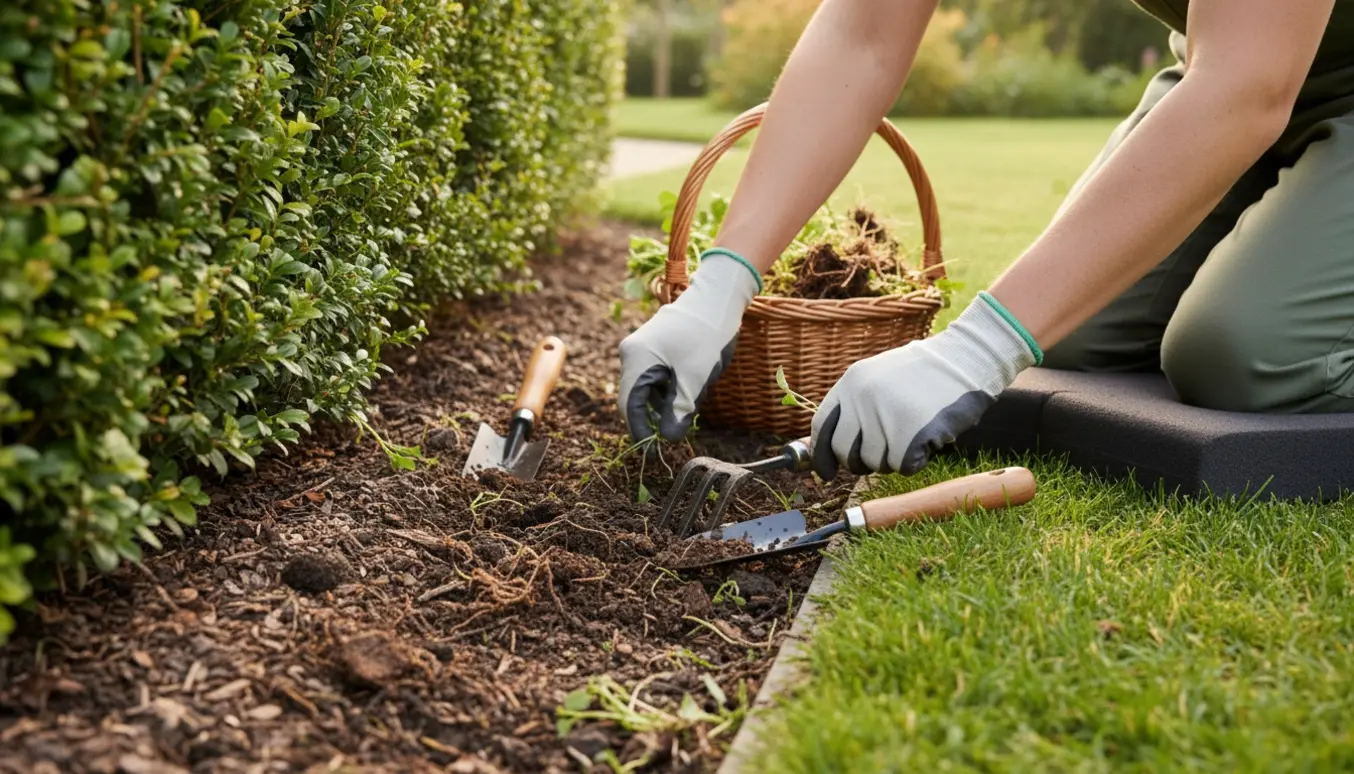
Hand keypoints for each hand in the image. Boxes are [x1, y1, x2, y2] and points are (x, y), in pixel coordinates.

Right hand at [618, 250, 761, 440]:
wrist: (717, 298)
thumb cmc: (707, 335)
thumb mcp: (695, 378)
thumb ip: (679, 411)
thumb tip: (669, 438)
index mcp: (636, 359)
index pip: (629, 406)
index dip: (640, 431)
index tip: (654, 452)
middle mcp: (631, 353)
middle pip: (634, 397)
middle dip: (653, 417)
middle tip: (676, 432)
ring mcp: (640, 348)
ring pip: (645, 388)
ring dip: (663, 403)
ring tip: (690, 404)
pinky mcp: (651, 346)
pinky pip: (653, 376)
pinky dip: (667, 389)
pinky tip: (688, 388)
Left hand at [810, 292, 1041, 479]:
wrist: (966, 358)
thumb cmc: (925, 373)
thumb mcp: (878, 377)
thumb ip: (855, 406)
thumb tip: (832, 449)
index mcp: (851, 383)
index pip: (821, 427)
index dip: (821, 455)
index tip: (826, 473)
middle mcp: (862, 399)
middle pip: (846, 452)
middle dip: (859, 463)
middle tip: (882, 455)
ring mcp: (884, 416)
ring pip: (875, 463)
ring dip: (893, 458)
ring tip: (913, 433)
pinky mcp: (910, 433)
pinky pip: (903, 466)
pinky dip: (916, 460)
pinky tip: (927, 439)